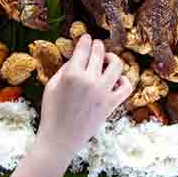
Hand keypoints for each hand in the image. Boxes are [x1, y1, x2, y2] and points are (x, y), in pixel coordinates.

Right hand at [35, 35, 133, 156]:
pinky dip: (124, 81)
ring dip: (113, 58)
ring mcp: (102, 92)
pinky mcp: (111, 104)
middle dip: (98, 46)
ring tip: (108, 60)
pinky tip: (117, 80)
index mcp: (72, 74)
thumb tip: (77, 58)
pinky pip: (126, 87)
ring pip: (116, 66)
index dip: (86, 40)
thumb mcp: (51, 86)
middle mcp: (89, 80)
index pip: (83, 49)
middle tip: (98, 44)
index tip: (87, 37)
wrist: (60, 139)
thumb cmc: (52, 112)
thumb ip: (64, 69)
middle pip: (99, 54)